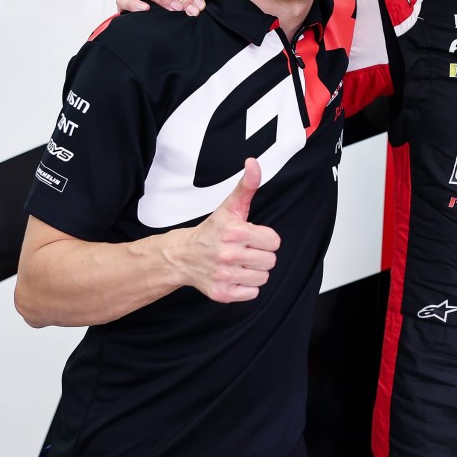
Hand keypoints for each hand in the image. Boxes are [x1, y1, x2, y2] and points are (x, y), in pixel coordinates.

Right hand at [168, 158, 279, 302]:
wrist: (182, 256)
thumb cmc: (212, 231)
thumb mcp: (230, 206)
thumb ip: (247, 185)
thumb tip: (254, 163)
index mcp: (235, 232)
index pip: (274, 241)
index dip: (265, 238)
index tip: (251, 237)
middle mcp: (228, 255)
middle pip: (270, 261)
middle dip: (261, 255)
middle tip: (245, 250)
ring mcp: (224, 275)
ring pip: (263, 278)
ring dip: (254, 271)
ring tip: (240, 263)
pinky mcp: (222, 293)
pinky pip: (253, 293)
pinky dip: (247, 287)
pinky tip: (235, 275)